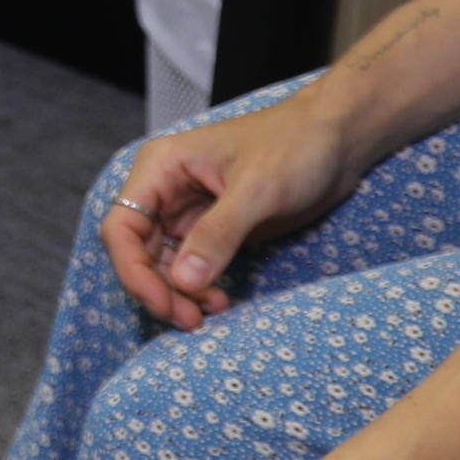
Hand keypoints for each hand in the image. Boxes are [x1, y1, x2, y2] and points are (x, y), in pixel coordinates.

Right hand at [106, 91, 370, 328]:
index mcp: (161, 168)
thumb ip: (218, 234)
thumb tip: (184, 283)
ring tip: (211, 311)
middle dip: (159, 289)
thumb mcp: (257, 190)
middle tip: (190, 320)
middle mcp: (166, 191)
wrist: (337, 139)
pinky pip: (191, 268)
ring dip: (179, 294)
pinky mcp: (213, 230)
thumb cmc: (296, 146)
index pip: (122, 227)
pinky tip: (220, 300)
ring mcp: (188, 213)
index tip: (163, 303)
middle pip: (138, 252)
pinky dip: (199, 289)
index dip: (133, 270)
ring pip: (163, 265)